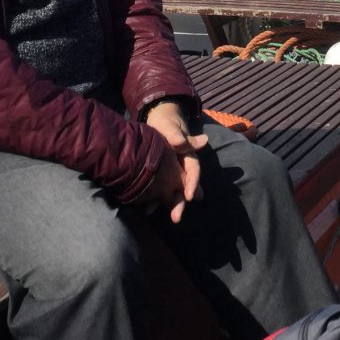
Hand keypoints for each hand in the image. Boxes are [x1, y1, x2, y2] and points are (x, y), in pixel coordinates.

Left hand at [144, 101, 207, 223]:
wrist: (155, 121)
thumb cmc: (166, 122)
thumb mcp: (170, 125)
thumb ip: (176, 134)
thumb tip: (181, 142)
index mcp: (188, 154)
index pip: (193, 170)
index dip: (192, 183)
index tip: (190, 196)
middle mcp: (181, 166)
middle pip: (183, 186)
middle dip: (180, 203)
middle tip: (176, 218)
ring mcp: (170, 172)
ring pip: (171, 191)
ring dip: (166, 205)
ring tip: (155, 216)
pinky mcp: (158, 176)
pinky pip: (158, 190)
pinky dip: (153, 200)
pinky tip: (146, 210)